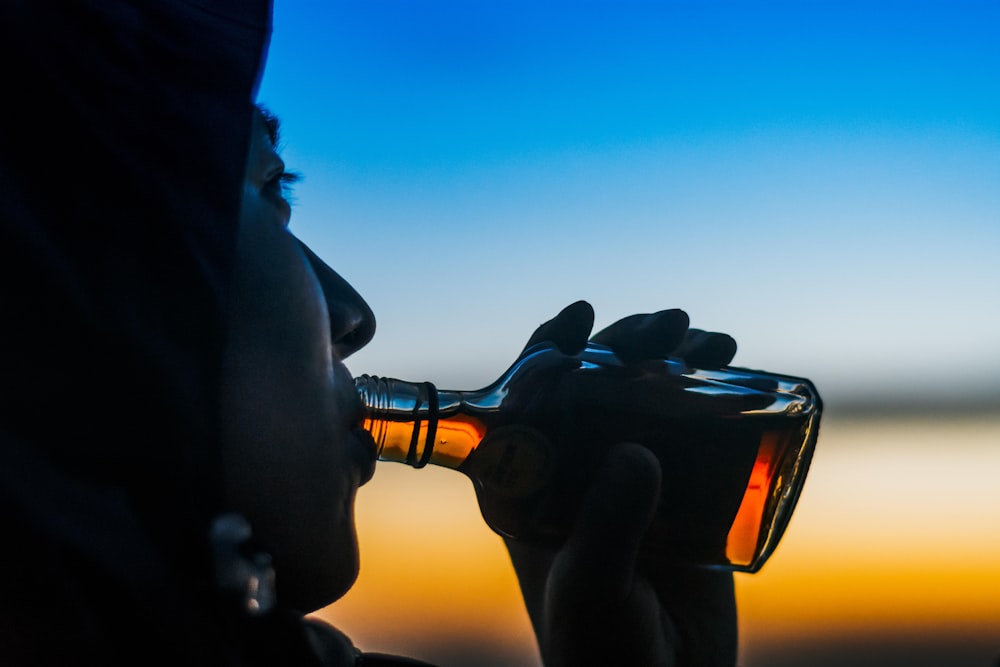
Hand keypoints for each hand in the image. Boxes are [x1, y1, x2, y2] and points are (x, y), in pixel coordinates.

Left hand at [505, 301, 738, 666]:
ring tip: (712, 342)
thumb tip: (638, 453)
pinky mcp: (683, 494)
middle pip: (594, 387)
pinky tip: (733, 369)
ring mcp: (630, 481)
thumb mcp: (592, 587)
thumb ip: (608, 526)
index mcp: (528, 488)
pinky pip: (695, 430)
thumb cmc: (603, 651)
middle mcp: (575, 474)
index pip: (526, 402)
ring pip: (647, 400)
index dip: (548, 350)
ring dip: (675, 359)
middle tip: (667, 327)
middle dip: (628, 344)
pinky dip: (712, 393)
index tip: (580, 318)